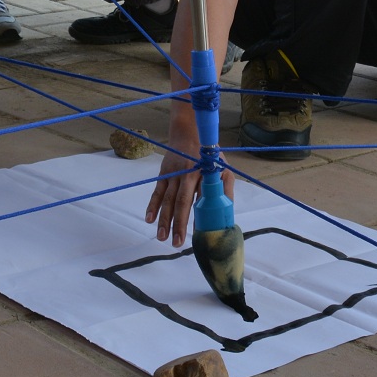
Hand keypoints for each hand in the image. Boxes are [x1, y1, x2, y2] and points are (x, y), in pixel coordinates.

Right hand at [144, 105, 230, 247]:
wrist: (188, 132)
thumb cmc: (208, 155)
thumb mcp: (223, 168)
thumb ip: (226, 189)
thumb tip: (227, 214)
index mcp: (204, 174)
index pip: (202, 199)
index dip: (200, 216)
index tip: (200, 233)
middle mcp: (188, 174)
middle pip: (182, 202)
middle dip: (179, 223)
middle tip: (177, 243)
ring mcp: (173, 174)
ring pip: (167, 199)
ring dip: (164, 219)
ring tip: (162, 237)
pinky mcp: (163, 174)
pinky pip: (157, 192)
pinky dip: (152, 205)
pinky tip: (149, 219)